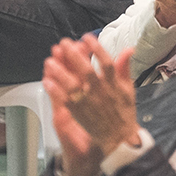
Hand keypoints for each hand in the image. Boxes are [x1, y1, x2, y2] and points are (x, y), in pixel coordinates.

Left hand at [43, 36, 139, 161]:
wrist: (119, 138)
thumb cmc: (124, 113)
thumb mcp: (128, 88)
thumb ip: (125, 68)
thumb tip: (128, 49)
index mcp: (114, 84)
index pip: (106, 62)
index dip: (97, 49)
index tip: (87, 37)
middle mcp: (101, 92)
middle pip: (86, 71)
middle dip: (74, 56)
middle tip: (64, 43)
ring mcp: (89, 103)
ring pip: (73, 86)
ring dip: (61, 73)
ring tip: (50, 61)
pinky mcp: (79, 114)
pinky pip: (65, 101)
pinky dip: (56, 91)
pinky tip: (47, 81)